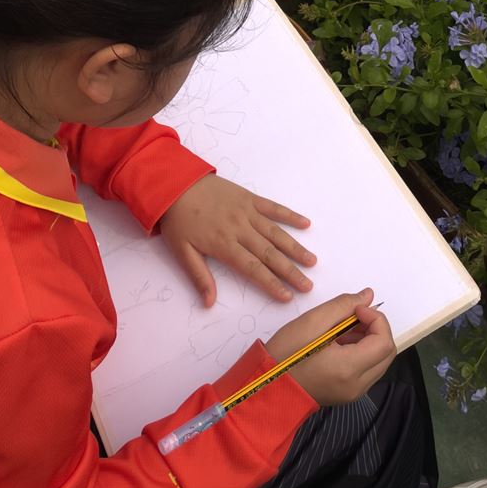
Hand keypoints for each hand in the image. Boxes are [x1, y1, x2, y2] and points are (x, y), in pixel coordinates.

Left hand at [158, 175, 314, 305]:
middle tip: (308, 285)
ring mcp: (247, 211)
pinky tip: (305, 223)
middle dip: (290, 271)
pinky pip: (273, 207)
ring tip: (312, 261)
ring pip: (275, 233)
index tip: (287, 296)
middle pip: (270, 253)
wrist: (174, 183)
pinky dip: (289, 215)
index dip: (271, 283)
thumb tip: (209, 303)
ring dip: (295, 248)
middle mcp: (240, 229)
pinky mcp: (249, 197)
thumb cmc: (178, 220)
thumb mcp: (181, 252)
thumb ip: (199, 276)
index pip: (253, 268)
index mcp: (224, 245)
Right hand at [263, 289, 394, 406]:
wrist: (267, 388)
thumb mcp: (312, 322)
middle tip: (353, 316)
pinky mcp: (347, 394)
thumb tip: (368, 296)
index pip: (384, 341)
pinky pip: (367, 370)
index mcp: (349, 369)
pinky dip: (362, 352)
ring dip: (369, 340)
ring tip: (343, 328)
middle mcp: (358, 386)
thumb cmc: (286, 354)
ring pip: (379, 361)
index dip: (376, 319)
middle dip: (376, 328)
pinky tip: (339, 342)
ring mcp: (354, 393)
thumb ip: (343, 306)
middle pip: (387, 353)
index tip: (355, 310)